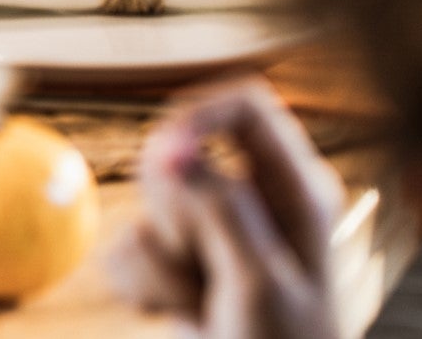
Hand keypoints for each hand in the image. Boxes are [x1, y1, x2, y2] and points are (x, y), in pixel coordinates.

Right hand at [106, 77, 344, 338]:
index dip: (198, 115)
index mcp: (295, 190)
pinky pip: (126, 249)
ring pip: (144, 209)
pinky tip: (178, 316)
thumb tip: (171, 152)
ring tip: (204, 307)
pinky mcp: (174, 263)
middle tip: (203, 262)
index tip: (165, 158)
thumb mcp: (260, 285)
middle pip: (175, 152)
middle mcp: (253, 200)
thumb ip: (221, 212)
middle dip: (171, 212)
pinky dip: (141, 287)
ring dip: (161, 266)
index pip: (245, 106)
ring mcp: (210, 231)